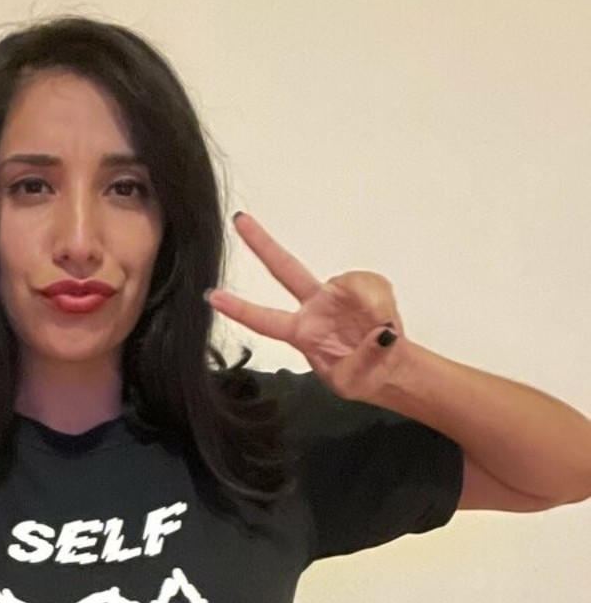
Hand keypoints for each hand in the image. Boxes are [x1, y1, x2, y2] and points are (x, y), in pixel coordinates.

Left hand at [206, 212, 407, 402]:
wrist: (390, 370)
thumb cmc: (363, 378)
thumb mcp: (352, 382)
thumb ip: (362, 359)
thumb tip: (378, 333)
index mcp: (301, 333)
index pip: (263, 321)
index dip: (238, 309)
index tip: (212, 297)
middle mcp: (314, 308)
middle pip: (284, 269)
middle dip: (262, 243)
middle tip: (239, 220)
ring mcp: (336, 294)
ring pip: (346, 281)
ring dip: (368, 303)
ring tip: (379, 329)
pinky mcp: (363, 287)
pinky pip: (370, 283)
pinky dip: (381, 301)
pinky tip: (385, 319)